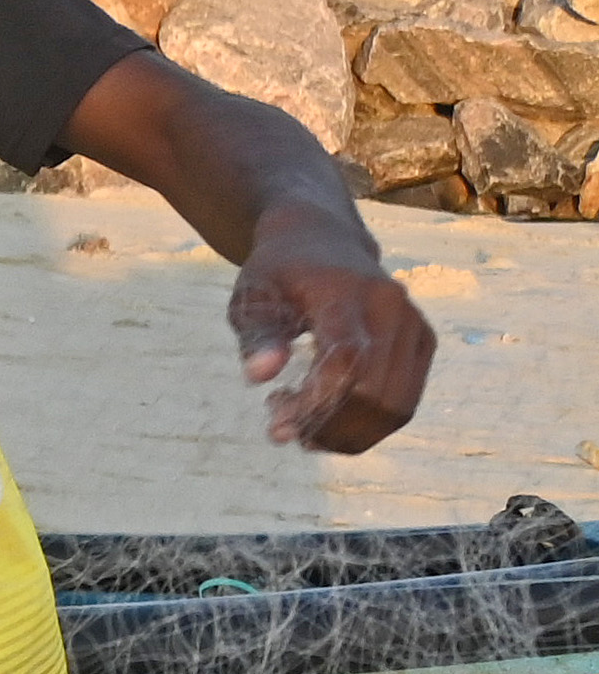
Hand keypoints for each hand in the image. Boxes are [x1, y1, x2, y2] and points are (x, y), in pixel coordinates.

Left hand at [235, 239, 429, 453]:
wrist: (321, 240)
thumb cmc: (278, 274)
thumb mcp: (251, 299)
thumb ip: (257, 337)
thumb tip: (259, 376)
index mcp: (345, 292)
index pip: (345, 361)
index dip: (315, 404)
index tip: (277, 428)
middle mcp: (390, 306)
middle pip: (374, 393)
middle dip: (327, 427)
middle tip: (282, 426)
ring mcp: (413, 323)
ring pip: (395, 406)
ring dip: (347, 432)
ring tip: (303, 422)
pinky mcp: (422, 339)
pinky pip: (404, 401)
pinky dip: (368, 423)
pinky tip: (329, 414)